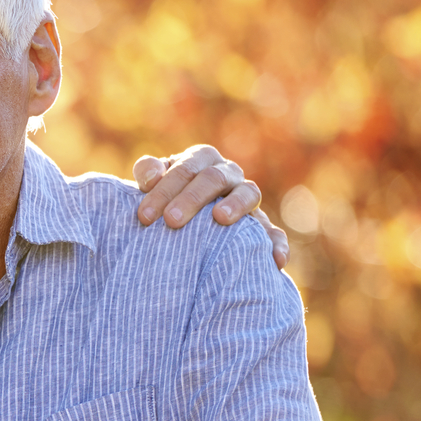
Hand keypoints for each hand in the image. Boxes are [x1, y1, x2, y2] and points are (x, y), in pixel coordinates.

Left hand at [132, 145, 286, 267]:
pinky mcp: (261, 223)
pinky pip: (273, 231)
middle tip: (171, 221)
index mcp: (202, 160)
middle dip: (192, 198)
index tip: (144, 216)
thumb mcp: (153, 182)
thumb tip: (151, 177)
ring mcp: (247, 196)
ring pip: (249, 193)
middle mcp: (228, 173)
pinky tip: (275, 260)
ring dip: (236, 205)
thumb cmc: (165, 197)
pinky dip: (276, 243)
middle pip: (214, 177)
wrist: (185, 217)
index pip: (186, 167)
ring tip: (220, 219)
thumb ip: (148, 172)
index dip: (164, 189)